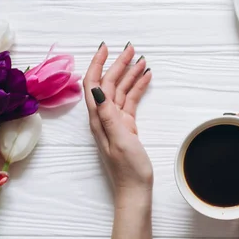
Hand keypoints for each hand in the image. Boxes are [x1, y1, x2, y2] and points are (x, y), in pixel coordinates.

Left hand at [83, 43, 153, 205]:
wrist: (135, 189)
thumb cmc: (128, 169)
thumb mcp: (119, 140)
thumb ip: (108, 115)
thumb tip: (97, 90)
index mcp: (98, 118)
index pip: (93, 84)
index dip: (98, 64)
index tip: (106, 48)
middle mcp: (104, 116)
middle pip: (108, 83)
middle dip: (118, 64)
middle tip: (132, 48)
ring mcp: (116, 120)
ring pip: (121, 90)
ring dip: (130, 74)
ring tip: (142, 60)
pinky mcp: (127, 126)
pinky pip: (130, 101)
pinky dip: (137, 88)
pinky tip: (146, 78)